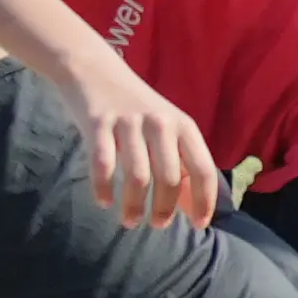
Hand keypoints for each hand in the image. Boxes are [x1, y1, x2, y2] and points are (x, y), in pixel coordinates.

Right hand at [67, 47, 210, 230]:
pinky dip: (103, 188)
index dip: (204, 201)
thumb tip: (191, 204)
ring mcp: (129, 124)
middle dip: (165, 208)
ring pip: (138, 177)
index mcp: (184, 127)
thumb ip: (179, 160)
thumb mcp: (166, 128)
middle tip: (157, 226)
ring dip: (134, 206)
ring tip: (130, 222)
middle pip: (170, 178)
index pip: (203, 170)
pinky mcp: (98, 124)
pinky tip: (104, 202)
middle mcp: (161, 124)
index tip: (198, 225)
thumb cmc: (135, 109)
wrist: (93, 71)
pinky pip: (103, 165)